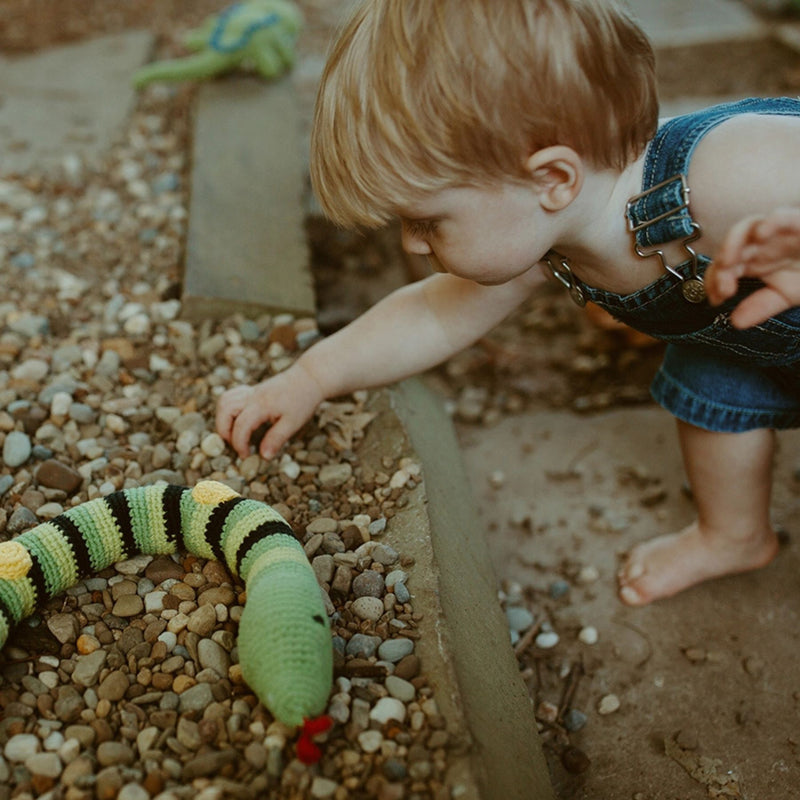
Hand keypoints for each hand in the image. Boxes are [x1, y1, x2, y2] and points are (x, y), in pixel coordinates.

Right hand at [215, 362, 324, 459]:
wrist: (309, 378)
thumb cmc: (303, 401)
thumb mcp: (293, 423)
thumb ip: (276, 439)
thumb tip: (263, 456)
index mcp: (262, 405)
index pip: (241, 426)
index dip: (239, 444)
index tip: (245, 455)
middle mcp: (252, 396)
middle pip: (225, 410)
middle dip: (224, 431)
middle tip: (236, 445)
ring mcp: (250, 391)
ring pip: (224, 401)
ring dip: (223, 419)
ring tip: (234, 434)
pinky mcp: (252, 390)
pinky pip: (231, 395)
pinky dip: (228, 409)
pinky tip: (238, 419)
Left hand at [706, 208, 799, 327]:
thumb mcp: (786, 295)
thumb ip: (761, 306)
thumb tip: (735, 322)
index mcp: (752, 261)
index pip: (722, 268)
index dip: (713, 283)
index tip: (716, 300)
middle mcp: (759, 245)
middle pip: (729, 249)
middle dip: (721, 268)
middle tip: (724, 287)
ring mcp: (776, 232)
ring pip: (746, 228)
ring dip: (733, 244)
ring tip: (729, 262)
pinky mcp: (797, 222)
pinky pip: (780, 217)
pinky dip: (770, 222)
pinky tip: (761, 234)